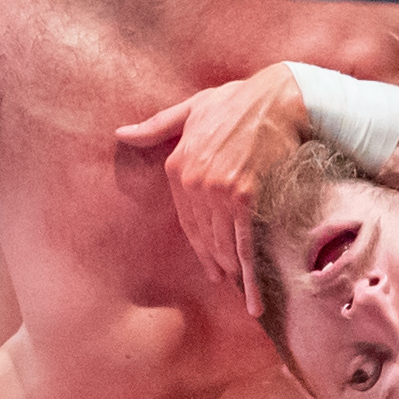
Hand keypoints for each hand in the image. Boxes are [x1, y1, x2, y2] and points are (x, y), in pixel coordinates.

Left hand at [115, 64, 308, 315]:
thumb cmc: (236, 101)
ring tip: (244, 292)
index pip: (187, 221)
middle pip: (205, 238)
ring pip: (224, 245)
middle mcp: (194, 182)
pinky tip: (254, 300)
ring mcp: (219, 192)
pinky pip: (245, 244)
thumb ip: (156, 127)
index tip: (210, 266)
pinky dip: (250, 276)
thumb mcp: (190, 109)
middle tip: (226, 282)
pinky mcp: (246, 198)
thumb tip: (120, 134)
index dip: (200, 247)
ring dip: (235, 273)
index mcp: (177, 166)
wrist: (278, 97)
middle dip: (217, 264)